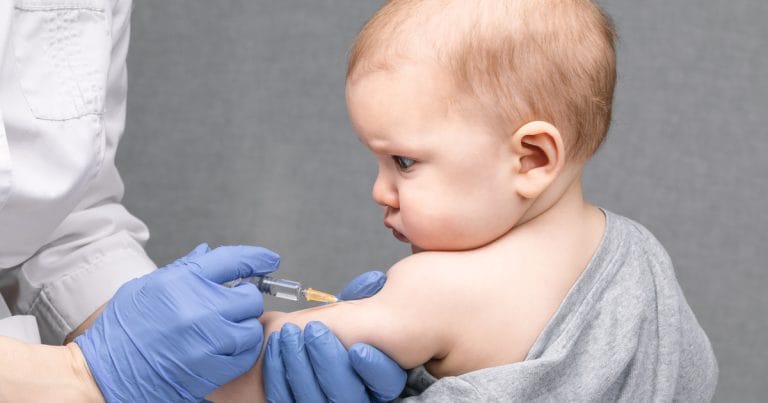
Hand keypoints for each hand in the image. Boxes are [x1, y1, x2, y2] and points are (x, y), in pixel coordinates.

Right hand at [75, 243, 279, 401]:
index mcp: (183, 282)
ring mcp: (207, 342)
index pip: (234, 260)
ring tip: (222, 331)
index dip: (257, 258)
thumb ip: (184, 269)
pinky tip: (222, 350)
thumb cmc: (123, 329)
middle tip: (229, 307)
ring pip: (252, 329)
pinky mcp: (210, 370)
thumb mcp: (149, 286)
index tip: (269, 260)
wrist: (103, 372)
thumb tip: (209, 252)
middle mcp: (199, 309)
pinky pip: (244, 357)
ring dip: (243, 328)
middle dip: (243, 300)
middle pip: (250, 298)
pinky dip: (239, 352)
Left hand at [263, 271, 406, 401]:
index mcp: (376, 375)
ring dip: (299, 364)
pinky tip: (276, 346)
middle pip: (347, 395)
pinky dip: (278, 373)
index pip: (386, 383)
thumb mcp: (351, 310)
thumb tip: (374, 282)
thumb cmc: (331, 326)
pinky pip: (284, 399)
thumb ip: (363, 299)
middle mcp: (354, 397)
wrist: (296, 341)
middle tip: (313, 330)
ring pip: (314, 400)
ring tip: (288, 334)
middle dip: (328, 361)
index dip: (374, 368)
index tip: (357, 347)